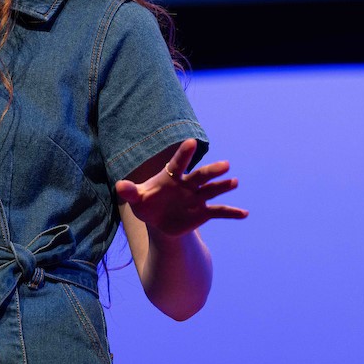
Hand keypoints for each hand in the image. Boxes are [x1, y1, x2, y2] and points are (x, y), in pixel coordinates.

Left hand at [114, 138, 247, 236]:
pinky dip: (231, 212)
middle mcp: (187, 184)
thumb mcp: (136, 199)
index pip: (177, 163)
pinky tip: (244, 213)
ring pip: (212, 190)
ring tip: (234, 182)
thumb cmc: (146, 203)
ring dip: (223, 187)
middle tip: (225, 165)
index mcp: (170, 177)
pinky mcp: (203, 212)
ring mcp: (197, 198)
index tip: (191, 142)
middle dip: (211, 171)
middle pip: (200, 176)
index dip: (183, 154)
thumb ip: (130, 191)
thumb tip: (119, 186)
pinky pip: (219, 211)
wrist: (158, 220)